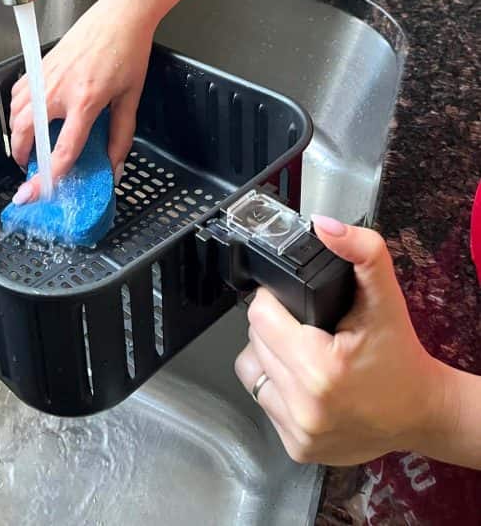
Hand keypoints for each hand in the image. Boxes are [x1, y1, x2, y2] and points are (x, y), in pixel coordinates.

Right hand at [9, 0, 155, 202]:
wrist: (121, 14)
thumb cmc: (128, 51)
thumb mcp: (131, 98)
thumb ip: (121, 135)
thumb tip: (115, 165)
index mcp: (85, 101)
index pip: (61, 150)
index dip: (48, 177)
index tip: (36, 193)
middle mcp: (59, 90)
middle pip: (25, 133)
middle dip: (23, 156)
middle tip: (32, 169)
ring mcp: (45, 76)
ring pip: (15, 114)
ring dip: (18, 135)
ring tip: (30, 146)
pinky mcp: (40, 64)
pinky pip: (17, 93)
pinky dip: (16, 109)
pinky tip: (29, 115)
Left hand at [234, 216, 447, 465]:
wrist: (422, 412)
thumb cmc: (400, 355)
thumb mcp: (384, 297)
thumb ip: (360, 252)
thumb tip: (324, 225)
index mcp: (319, 369)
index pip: (260, 315)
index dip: (274, 301)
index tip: (295, 303)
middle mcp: (304, 406)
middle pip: (254, 341)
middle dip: (275, 327)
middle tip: (306, 326)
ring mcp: (298, 432)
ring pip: (252, 370)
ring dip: (270, 355)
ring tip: (301, 350)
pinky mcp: (297, 448)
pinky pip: (264, 399)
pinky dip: (278, 386)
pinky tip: (303, 379)